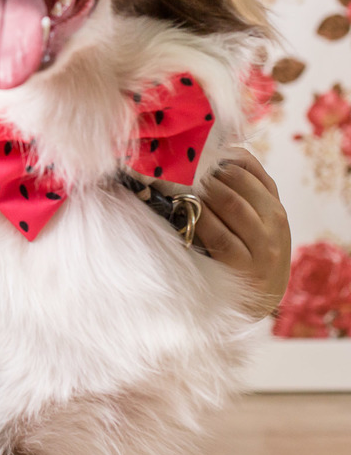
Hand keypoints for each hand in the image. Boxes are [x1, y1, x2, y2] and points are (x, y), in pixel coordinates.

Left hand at [195, 148, 290, 317]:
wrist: (258, 301)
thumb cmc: (248, 253)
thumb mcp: (254, 221)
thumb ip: (240, 191)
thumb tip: (210, 154)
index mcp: (274, 205)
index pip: (249, 167)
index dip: (218, 155)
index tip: (193, 153)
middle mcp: (274, 220)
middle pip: (239, 181)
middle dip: (206, 171)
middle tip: (180, 168)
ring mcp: (263, 244)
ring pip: (230, 203)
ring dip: (200, 191)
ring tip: (179, 186)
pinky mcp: (244, 265)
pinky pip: (217, 233)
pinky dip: (198, 218)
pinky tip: (184, 212)